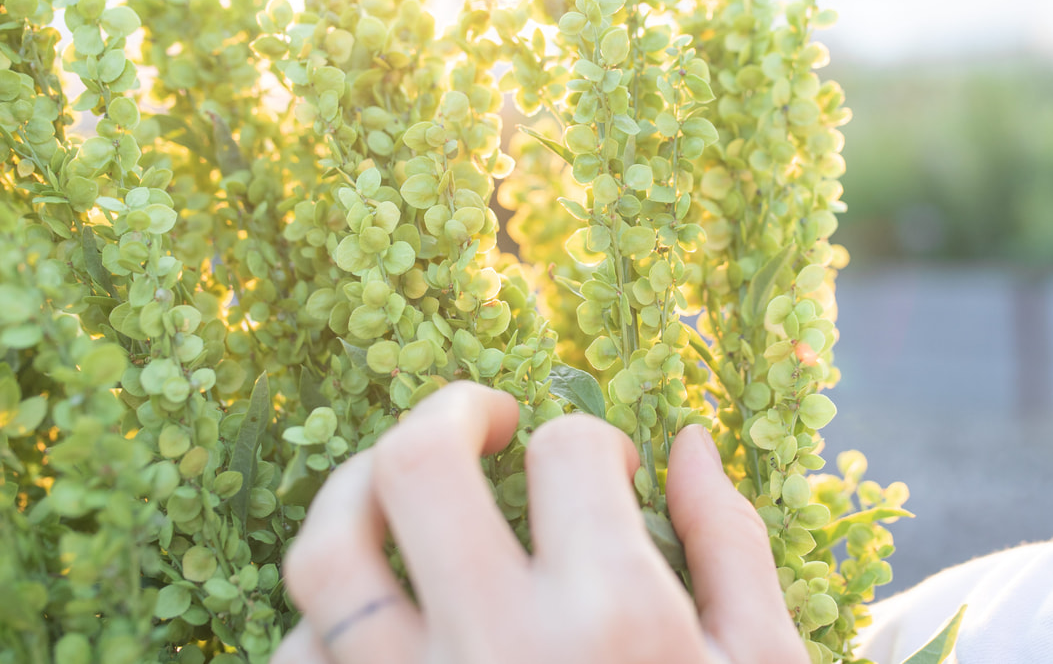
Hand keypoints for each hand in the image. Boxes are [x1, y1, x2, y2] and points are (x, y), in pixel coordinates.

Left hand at [273, 382, 807, 663]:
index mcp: (612, 620)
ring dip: (356, 493)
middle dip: (448, 412)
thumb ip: (727, 547)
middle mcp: (495, 651)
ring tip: (401, 484)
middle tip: (488, 419)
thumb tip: (687, 443)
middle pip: (413, 467)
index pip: (567, 452)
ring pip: (325, 559)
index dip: (591, 440)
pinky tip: (381, 618)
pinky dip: (325, 626)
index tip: (607, 471)